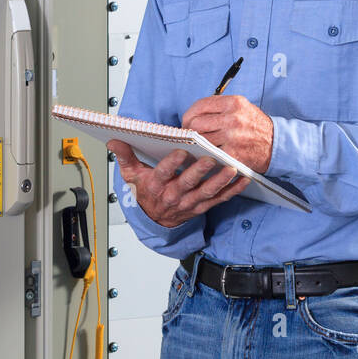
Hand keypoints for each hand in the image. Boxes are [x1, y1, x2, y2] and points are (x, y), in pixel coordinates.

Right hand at [107, 141, 248, 228]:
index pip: (163, 173)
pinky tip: (243, 180)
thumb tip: (114, 140)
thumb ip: (125, 155)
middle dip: (200, 171)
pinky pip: (219, 200)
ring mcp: (189, 203)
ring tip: (232, 169)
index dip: (171, 162)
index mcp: (156, 184)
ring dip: (220, 182)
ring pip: (206, 192)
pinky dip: (232, 191)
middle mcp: (173, 195)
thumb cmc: (145, 191)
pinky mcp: (201, 207)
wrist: (154, 218)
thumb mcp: (131, 174)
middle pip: (188, 183)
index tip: (180, 150)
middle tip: (211, 158)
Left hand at [181, 94, 273, 172]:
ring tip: (196, 146)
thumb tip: (193, 114)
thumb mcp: (241, 107)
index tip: (187, 122)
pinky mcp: (233, 153)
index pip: (199, 106)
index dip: (189, 115)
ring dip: (196, 145)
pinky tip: (206, 155)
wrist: (276, 143)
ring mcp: (232, 136)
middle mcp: (233, 118)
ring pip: (200, 140)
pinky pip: (210, 154)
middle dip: (189, 131)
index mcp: (233, 103)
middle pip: (196, 124)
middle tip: (190, 137)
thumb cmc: (255, 125)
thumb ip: (219, 107)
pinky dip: (206, 155)